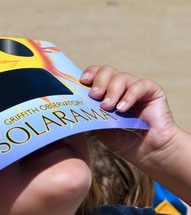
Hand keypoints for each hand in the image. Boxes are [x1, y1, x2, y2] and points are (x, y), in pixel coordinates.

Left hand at [80, 66, 190, 203]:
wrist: (146, 151)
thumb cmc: (120, 139)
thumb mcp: (98, 125)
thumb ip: (88, 112)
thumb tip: (70, 103)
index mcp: (106, 91)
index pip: (96, 74)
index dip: (89, 74)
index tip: (82, 82)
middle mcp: (120, 86)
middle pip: (107, 71)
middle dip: (99, 82)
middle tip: (94, 96)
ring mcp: (136, 87)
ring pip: (121, 77)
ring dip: (112, 91)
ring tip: (107, 107)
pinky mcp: (153, 91)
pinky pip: (140, 85)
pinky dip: (129, 96)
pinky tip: (122, 108)